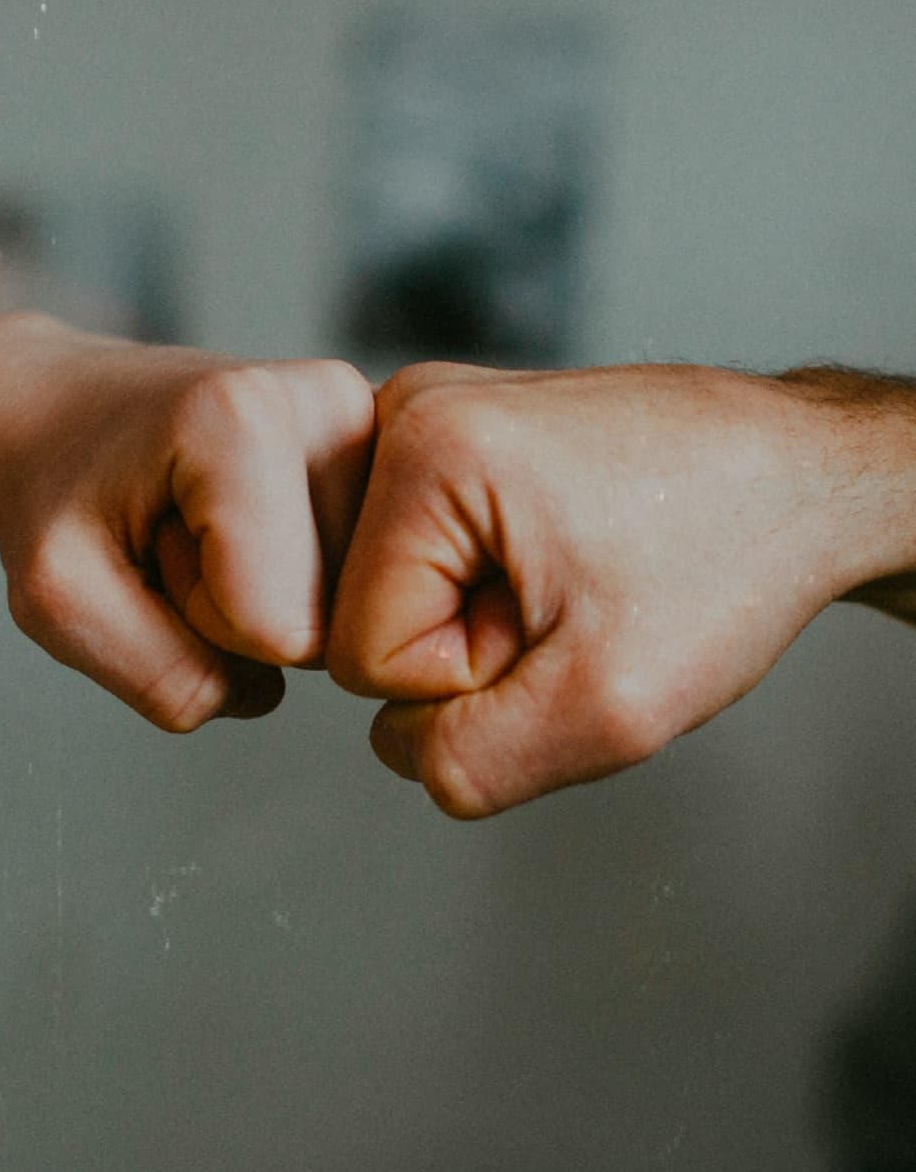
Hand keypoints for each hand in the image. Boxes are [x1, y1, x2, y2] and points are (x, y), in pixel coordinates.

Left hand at [0, 316, 374, 727]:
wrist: (55, 413)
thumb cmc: (51, 490)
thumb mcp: (56, 601)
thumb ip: (163, 676)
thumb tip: (265, 691)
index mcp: (245, 418)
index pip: (279, 629)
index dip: (202, 622)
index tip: (154, 549)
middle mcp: (331, 403)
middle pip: (328, 621)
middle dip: (240, 612)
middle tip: (177, 537)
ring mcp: (371, 423)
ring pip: (351, 607)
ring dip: (268, 596)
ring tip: (204, 525)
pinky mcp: (386, 449)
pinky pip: (363, 580)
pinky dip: (298, 577)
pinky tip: (249, 524)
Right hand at [327, 360, 867, 815]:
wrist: (808, 477)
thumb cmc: (734, 553)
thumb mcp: (606, 707)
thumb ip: (468, 762)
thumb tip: (400, 747)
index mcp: (425, 449)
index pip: (363, 657)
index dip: (471, 677)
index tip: (564, 622)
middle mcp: (408, 410)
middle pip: (369, 620)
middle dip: (475, 646)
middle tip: (577, 602)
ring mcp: (432, 418)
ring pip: (400, 598)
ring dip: (489, 619)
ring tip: (577, 577)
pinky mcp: (456, 439)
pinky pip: (431, 565)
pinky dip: (496, 586)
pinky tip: (565, 559)